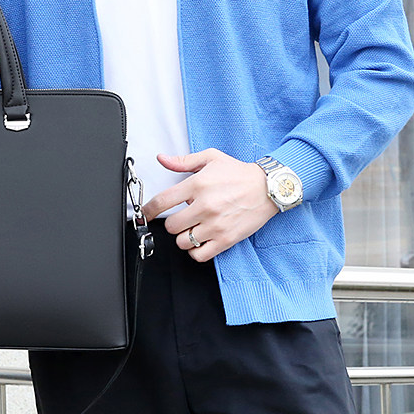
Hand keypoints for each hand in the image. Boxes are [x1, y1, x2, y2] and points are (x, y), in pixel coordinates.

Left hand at [142, 148, 277, 261]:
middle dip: (172, 223)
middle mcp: (205, 206)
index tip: (145, 214)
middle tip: (181, 218)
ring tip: (192, 228)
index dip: (148, 210)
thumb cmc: (240, 173)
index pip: (162, 202)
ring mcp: (216, 224)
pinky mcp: (226, 239)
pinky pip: (200, 255)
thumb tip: (162, 159)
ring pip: (183, 242)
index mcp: (197, 185)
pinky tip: (200, 241)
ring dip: (184, 237)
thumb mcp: (211, 158)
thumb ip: (183, 161)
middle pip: (171, 226)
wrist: (268, 187)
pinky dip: (196, 251)